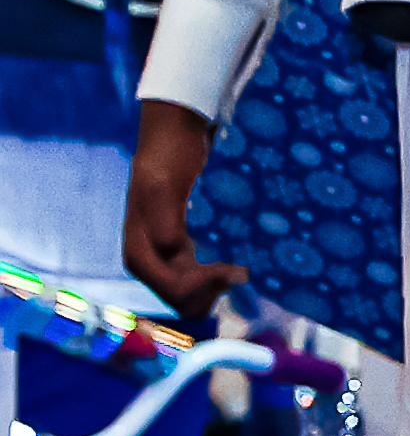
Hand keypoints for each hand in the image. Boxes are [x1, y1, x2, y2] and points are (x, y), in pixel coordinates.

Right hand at [121, 99, 240, 318]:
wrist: (178, 136)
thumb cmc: (169, 158)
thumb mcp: (164, 186)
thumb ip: (164, 221)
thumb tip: (171, 251)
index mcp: (139, 254)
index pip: (174, 291)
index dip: (205, 288)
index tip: (234, 268)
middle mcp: (152, 260)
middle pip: (184, 299)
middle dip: (213, 291)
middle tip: (242, 269)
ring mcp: (169, 255)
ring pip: (196, 291)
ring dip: (220, 285)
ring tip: (244, 265)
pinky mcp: (188, 246)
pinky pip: (204, 274)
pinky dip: (223, 272)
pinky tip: (242, 260)